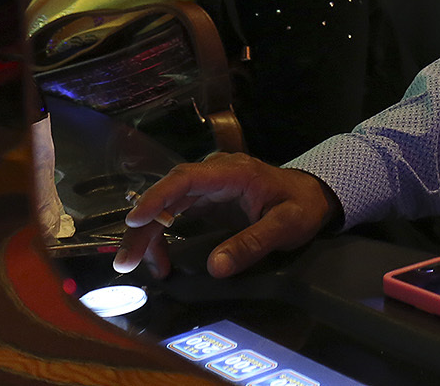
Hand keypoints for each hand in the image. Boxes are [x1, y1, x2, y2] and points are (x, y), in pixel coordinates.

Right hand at [113, 153, 340, 279]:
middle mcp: (215, 175)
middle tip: (125, 261)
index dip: (158, 197)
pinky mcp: (207, 200)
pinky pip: (175, 213)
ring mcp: (209, 186)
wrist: (314, 195)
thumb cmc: (302, 205)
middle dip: (143, 226)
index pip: (187, 178)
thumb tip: (217, 267)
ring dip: (147, 234)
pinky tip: (159, 261)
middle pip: (169, 195)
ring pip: (167, 206)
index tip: (135, 220)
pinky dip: (162, 236)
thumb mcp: (287, 226)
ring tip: (134, 265)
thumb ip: (254, 243)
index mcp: (234, 172)